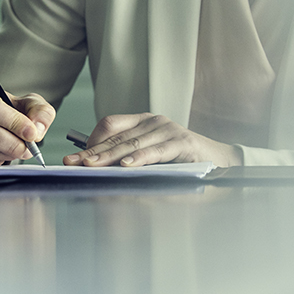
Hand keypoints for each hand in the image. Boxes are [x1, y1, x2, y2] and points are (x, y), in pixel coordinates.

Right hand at [0, 84, 55, 167]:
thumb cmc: (9, 111)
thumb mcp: (28, 104)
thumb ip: (39, 112)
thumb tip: (37, 129)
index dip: (13, 123)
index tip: (31, 134)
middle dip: (13, 144)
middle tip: (28, 149)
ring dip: (6, 155)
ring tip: (17, 150)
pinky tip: (2, 155)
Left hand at [63, 113, 241, 166]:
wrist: (220, 163)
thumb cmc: (180, 162)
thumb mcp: (149, 159)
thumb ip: (126, 160)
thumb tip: (94, 172)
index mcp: (142, 122)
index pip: (109, 126)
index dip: (90, 141)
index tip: (72, 158)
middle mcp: (154, 121)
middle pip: (116, 136)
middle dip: (93, 152)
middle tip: (73, 164)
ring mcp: (168, 130)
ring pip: (132, 144)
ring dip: (110, 157)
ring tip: (92, 166)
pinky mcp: (183, 143)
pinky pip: (156, 151)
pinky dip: (140, 159)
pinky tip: (126, 167)